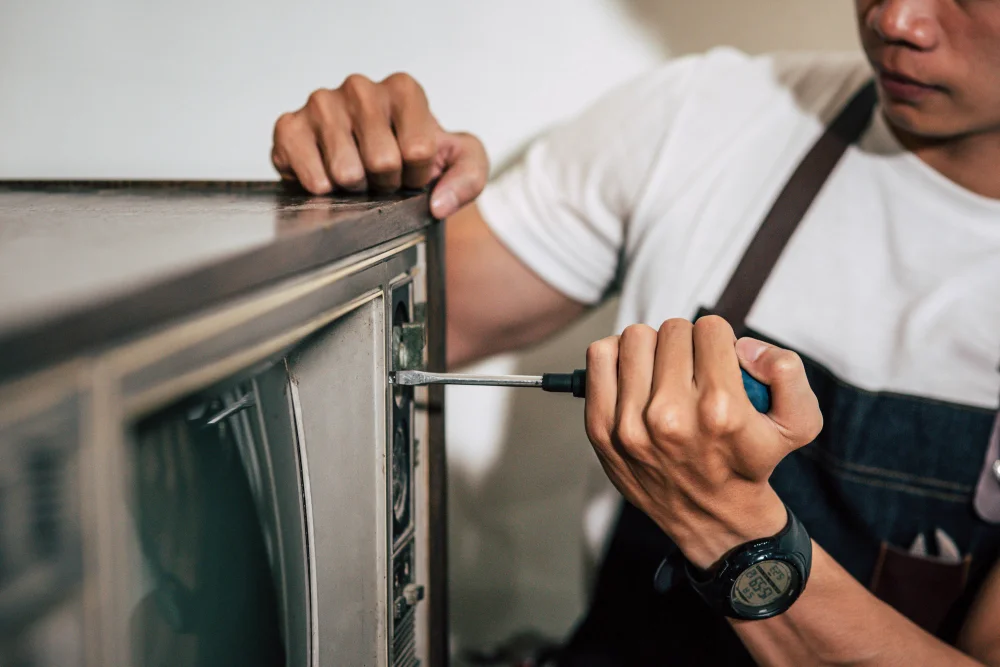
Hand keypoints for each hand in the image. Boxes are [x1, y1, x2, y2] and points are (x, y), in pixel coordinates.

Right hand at [271, 73, 488, 218]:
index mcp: (403, 89)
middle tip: (382, 177)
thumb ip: (469, 178)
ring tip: (358, 176)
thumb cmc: (415, 159)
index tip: (412, 171)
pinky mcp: (289, 127)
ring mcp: (321, 104)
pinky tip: (328, 179)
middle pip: (383, 161)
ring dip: (357, 188)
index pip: (418, 149)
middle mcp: (361, 88)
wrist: (374, 165)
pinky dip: (322, 188)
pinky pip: (309, 172)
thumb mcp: (461, 162)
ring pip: (347, 170)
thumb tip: (439, 203)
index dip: (417, 175)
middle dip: (387, 183)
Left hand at [584, 316, 822, 568]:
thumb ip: (788, 371)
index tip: (719, 363)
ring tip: (664, 373)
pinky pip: (599, 358)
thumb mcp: (798, 424)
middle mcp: (670, 417)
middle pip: (672, 331)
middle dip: (687, 343)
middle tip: (693, 371)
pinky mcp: (601, 429)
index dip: (719, 341)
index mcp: (719, 410)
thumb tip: (744, 346)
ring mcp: (630, 425)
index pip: (710, 329)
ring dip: (652, 349)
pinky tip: (635, 375)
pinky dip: (616, 357)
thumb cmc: (751, 462)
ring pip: (635, 339)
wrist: (712, 516)